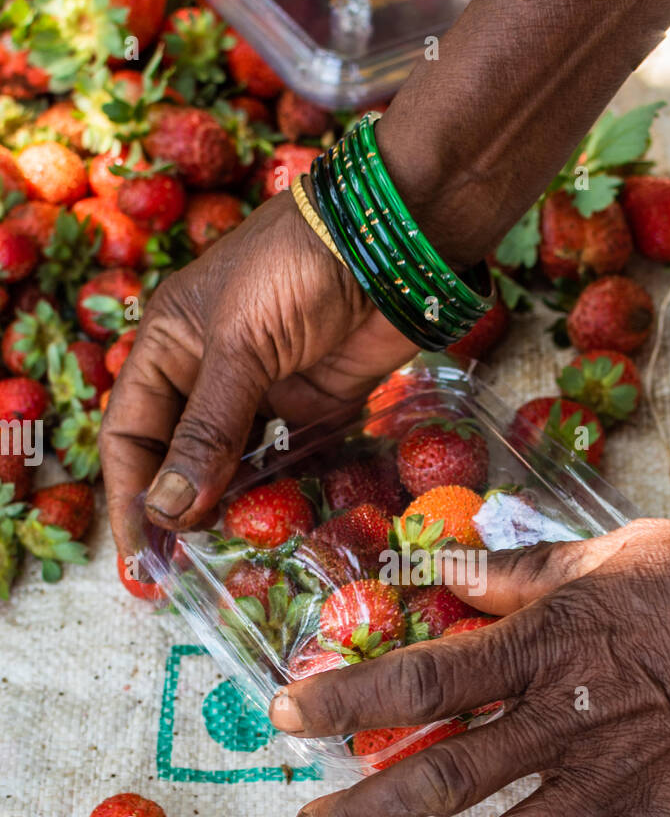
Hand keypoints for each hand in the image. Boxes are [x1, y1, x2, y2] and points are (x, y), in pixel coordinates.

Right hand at [100, 191, 415, 551]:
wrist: (392, 242)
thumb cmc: (299, 270)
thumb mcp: (240, 347)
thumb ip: (208, 430)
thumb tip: (170, 508)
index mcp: (169, 347)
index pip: (131, 434)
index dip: (130, 495)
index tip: (139, 554)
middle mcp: (207, 373)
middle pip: (177, 457)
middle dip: (175, 511)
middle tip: (180, 573)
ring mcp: (261, 394)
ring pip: (229, 466)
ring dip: (225, 509)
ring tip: (224, 561)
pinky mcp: (311, 409)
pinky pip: (282, 463)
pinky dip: (275, 494)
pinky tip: (272, 529)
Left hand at [270, 519, 669, 816]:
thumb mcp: (600, 555)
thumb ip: (516, 573)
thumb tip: (443, 571)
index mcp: (542, 648)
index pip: (425, 679)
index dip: (349, 698)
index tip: (286, 717)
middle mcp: (562, 722)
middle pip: (449, 777)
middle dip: (370, 812)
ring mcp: (612, 778)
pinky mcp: (665, 816)